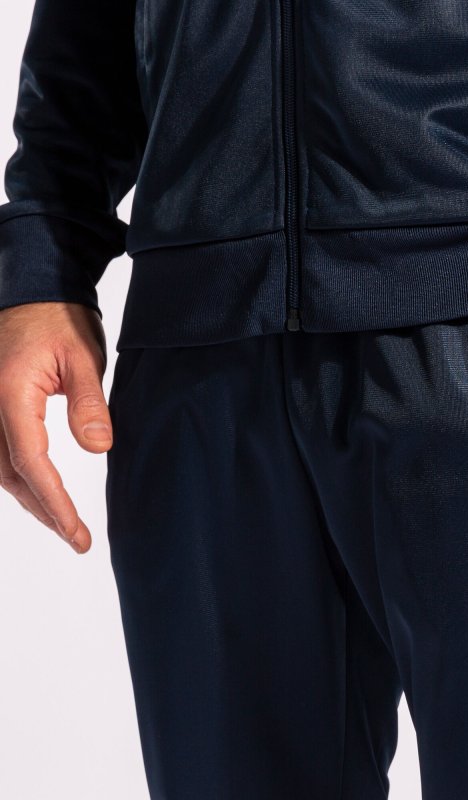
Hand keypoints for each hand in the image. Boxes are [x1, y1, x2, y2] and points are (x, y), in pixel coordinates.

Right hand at [0, 302, 111, 552]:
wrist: (34, 290)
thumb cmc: (60, 319)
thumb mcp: (85, 357)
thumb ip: (89, 404)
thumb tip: (98, 448)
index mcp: (10, 394)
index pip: (31, 463)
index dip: (54, 503)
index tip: (76, 531)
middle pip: (9, 473)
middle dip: (43, 510)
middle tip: (76, 538)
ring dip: (28, 497)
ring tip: (63, 523)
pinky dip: (16, 476)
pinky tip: (38, 491)